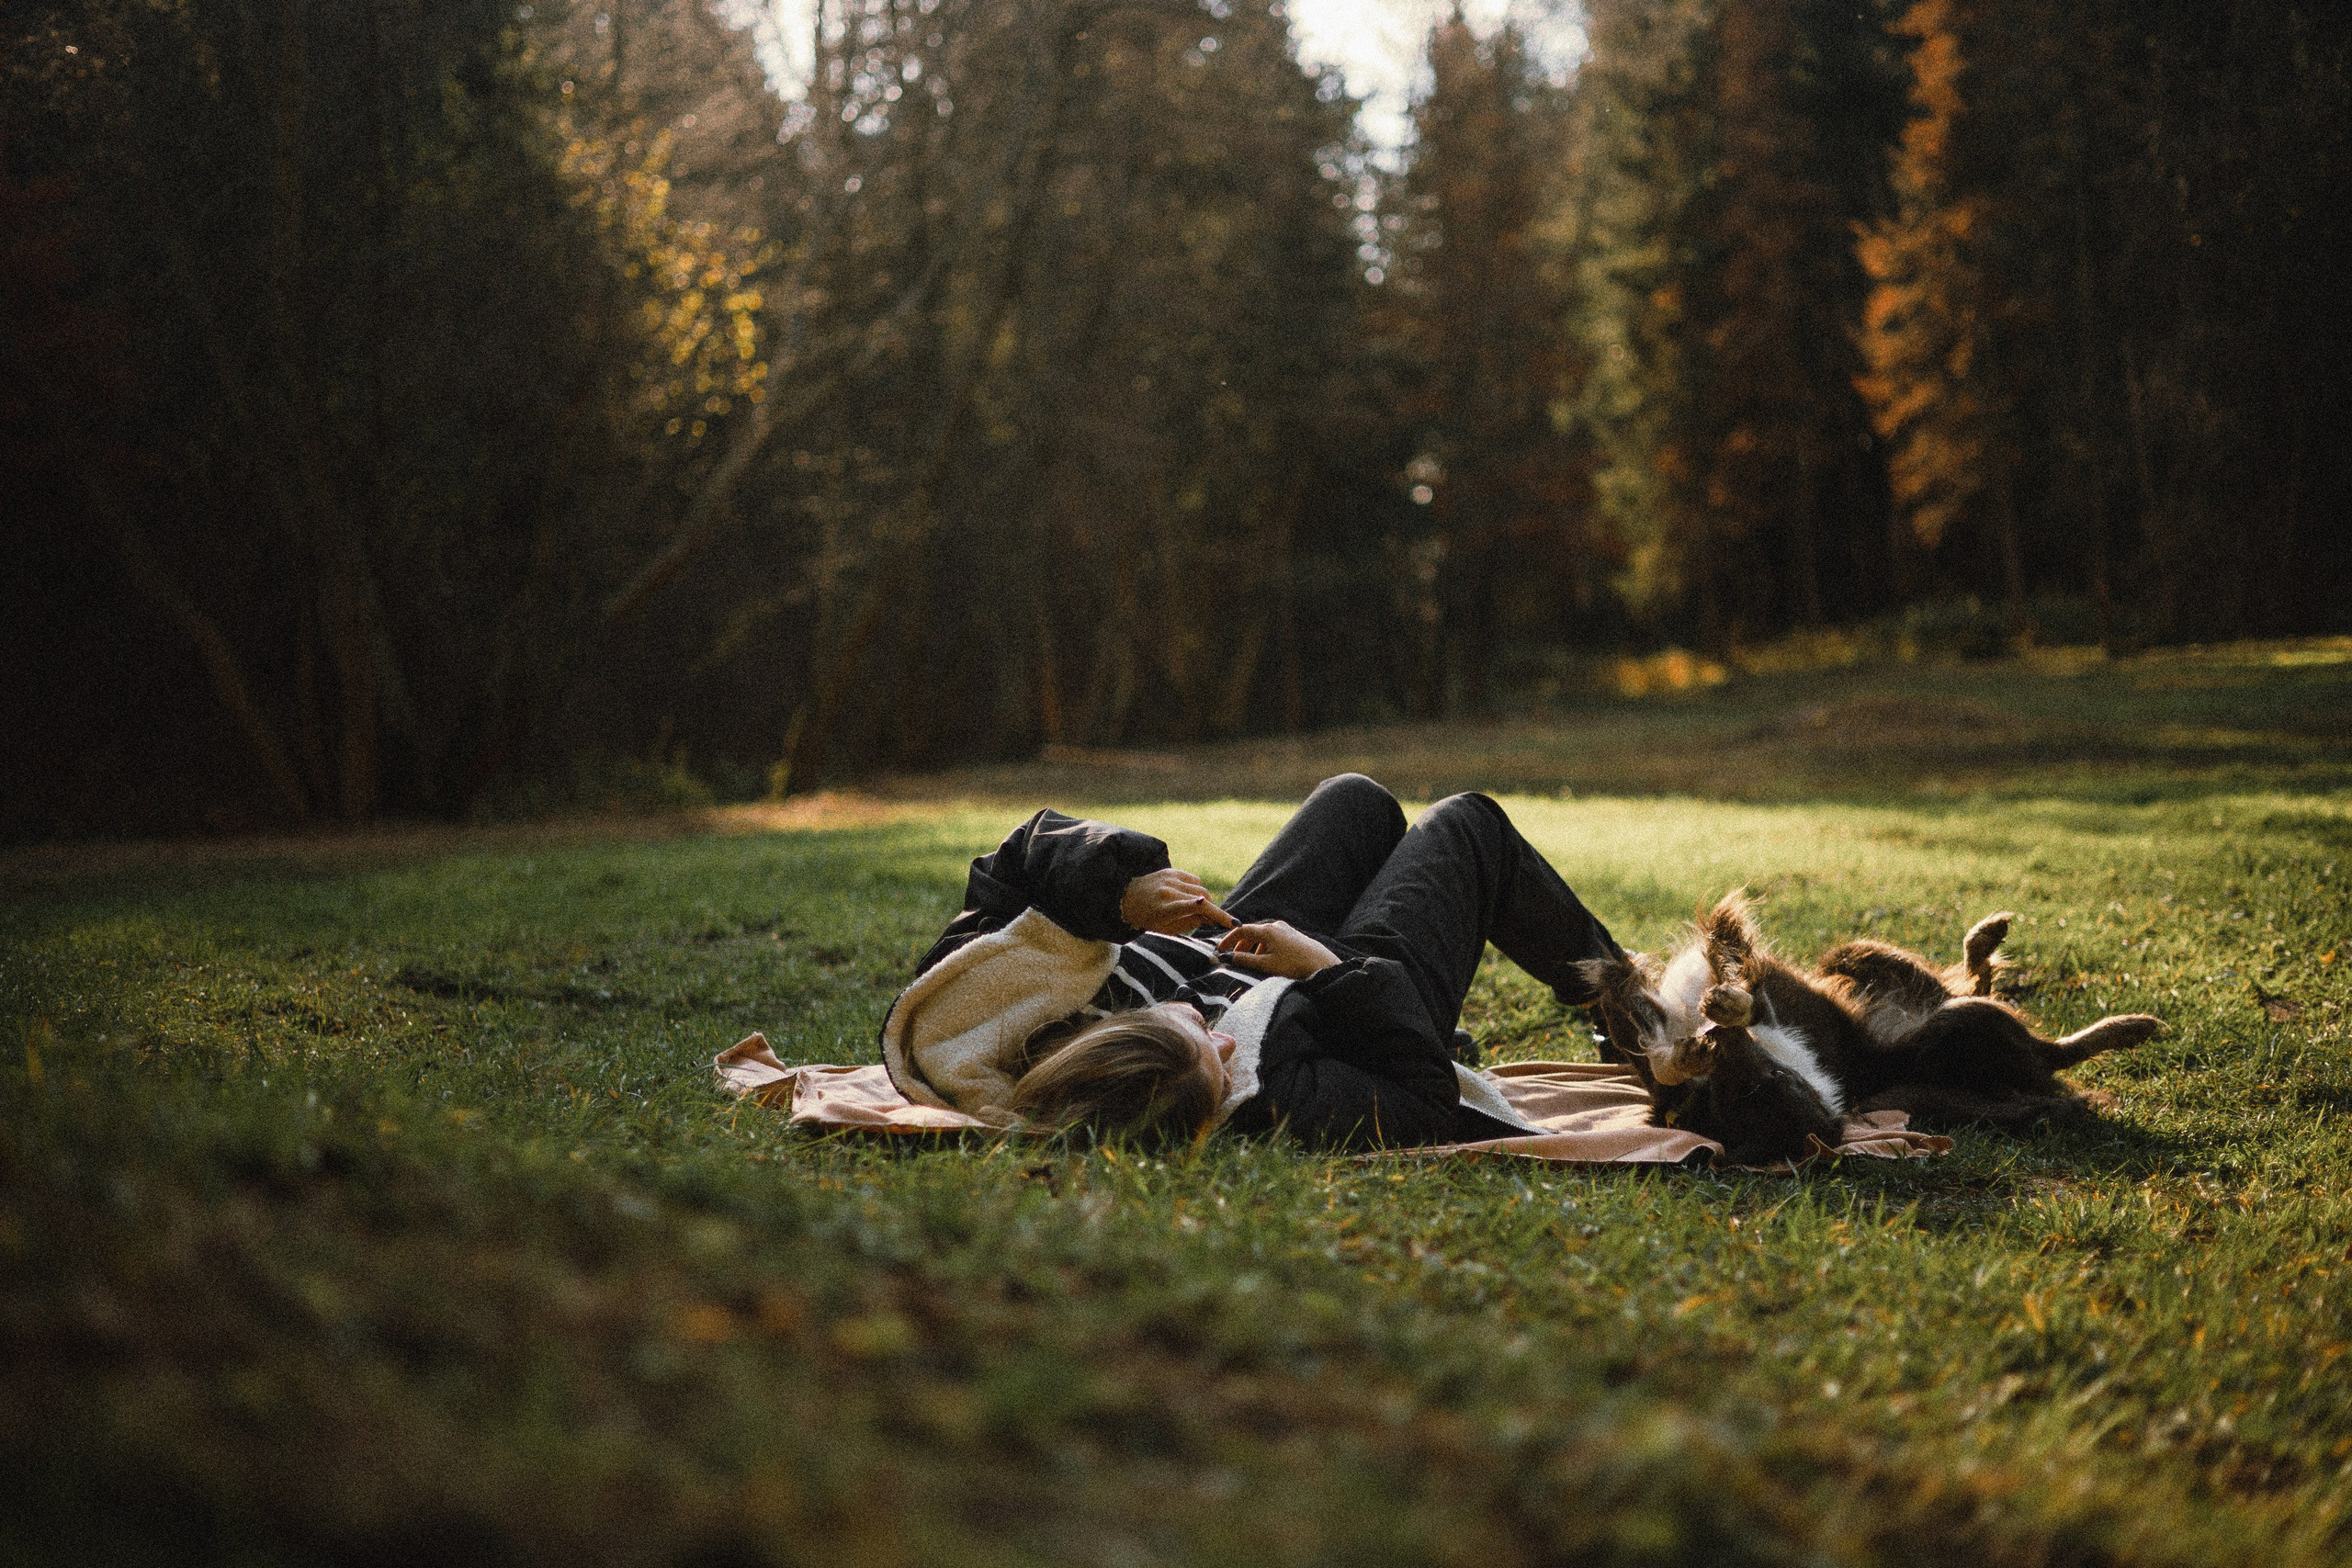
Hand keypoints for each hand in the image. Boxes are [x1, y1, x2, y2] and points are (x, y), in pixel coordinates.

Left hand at [1120, 868, 1235, 934]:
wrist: (1126, 898)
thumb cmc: (1147, 918)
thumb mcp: (1167, 928)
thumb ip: (1190, 923)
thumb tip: (1211, 919)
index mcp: (1164, 908)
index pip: (1195, 908)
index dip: (1216, 915)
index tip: (1232, 923)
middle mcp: (1168, 891)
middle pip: (1203, 898)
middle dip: (1214, 911)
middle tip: (1215, 922)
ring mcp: (1170, 878)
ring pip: (1201, 888)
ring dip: (1207, 900)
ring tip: (1202, 911)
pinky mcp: (1171, 871)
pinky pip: (1195, 880)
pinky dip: (1198, 890)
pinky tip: (1192, 898)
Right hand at [1215, 919, 1340, 978]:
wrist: (1322, 965)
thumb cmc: (1294, 965)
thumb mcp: (1266, 965)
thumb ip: (1244, 961)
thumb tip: (1225, 958)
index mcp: (1267, 930)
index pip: (1241, 930)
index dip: (1228, 940)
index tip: (1220, 951)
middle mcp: (1276, 926)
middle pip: (1251, 933)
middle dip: (1240, 945)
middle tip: (1232, 958)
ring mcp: (1285, 930)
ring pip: (1262, 937)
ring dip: (1253, 948)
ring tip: (1250, 963)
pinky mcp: (1293, 936)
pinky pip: (1272, 940)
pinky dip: (1264, 948)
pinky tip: (1267, 961)